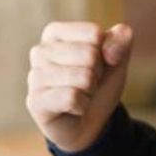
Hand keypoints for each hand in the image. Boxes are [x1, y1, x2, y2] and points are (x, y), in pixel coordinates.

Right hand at [25, 21, 133, 152]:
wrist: (90, 123)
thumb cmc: (98, 84)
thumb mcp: (116, 59)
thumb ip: (121, 40)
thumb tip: (110, 50)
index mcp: (55, 33)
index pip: (94, 33)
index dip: (105, 53)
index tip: (94, 65)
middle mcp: (39, 51)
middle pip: (90, 55)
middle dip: (97, 74)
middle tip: (87, 84)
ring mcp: (35, 77)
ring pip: (83, 77)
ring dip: (90, 91)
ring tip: (80, 95)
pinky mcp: (35, 101)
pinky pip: (72, 97)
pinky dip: (82, 106)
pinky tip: (73, 109)